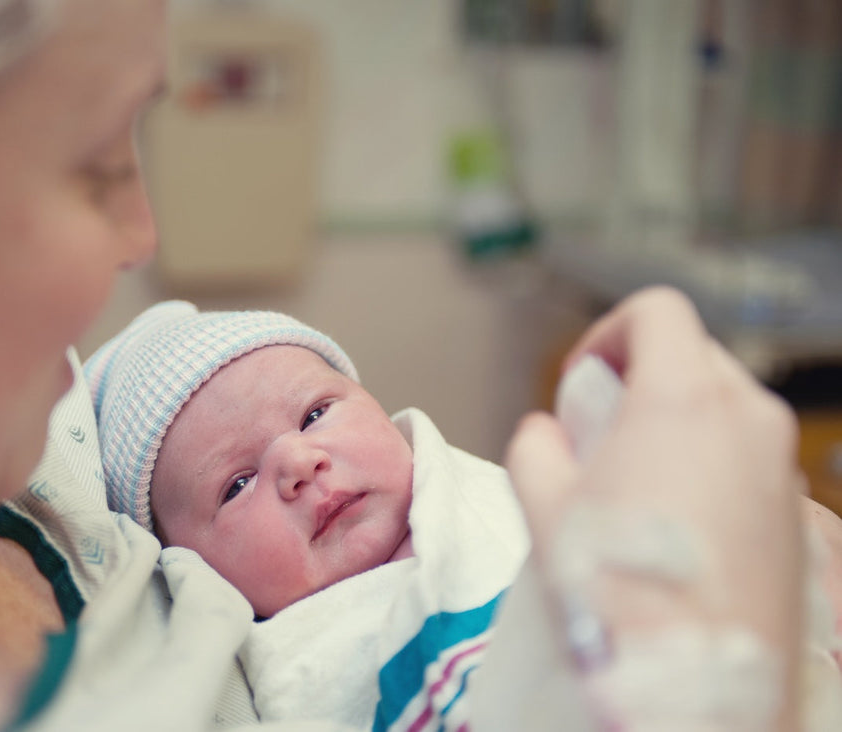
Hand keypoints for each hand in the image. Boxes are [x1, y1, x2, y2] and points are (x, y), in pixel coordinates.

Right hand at [506, 287, 804, 727]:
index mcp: (681, 399)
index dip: (607, 333)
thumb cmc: (619, 592)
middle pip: (694, 352)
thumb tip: (548, 434)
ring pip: (727, 405)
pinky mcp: (797, 511)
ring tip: (636, 482)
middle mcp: (746, 417)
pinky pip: (750, 456)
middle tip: (600, 432)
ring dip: (678, 420)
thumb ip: (536, 444)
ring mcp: (780, 465)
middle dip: (642, 376)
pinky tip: (677, 522)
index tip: (582, 383)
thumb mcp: (543, 505)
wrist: (698, 681)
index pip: (656, 310)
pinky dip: (712, 462)